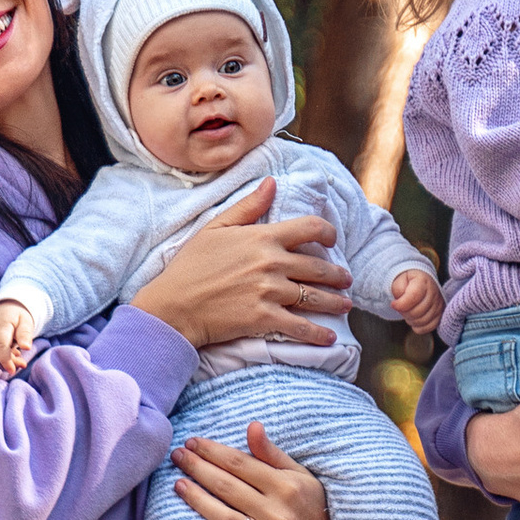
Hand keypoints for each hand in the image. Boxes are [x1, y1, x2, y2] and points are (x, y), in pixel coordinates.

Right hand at [0, 302, 38, 371]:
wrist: (4, 306)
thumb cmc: (17, 317)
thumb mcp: (26, 322)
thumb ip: (25, 334)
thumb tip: (26, 347)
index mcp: (2, 323)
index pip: (1, 345)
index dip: (6, 359)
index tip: (12, 370)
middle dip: (6, 360)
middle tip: (20, 362)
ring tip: (11, 357)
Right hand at [132, 181, 352, 351]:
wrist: (174, 305)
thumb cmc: (190, 266)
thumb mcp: (215, 228)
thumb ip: (248, 206)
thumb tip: (272, 183)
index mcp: (262, 237)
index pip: (310, 228)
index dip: (327, 233)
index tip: (333, 241)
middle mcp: (272, 263)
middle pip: (318, 267)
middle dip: (337, 275)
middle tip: (345, 279)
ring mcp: (270, 292)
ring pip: (314, 297)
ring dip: (335, 302)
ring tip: (344, 304)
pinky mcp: (265, 319)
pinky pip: (300, 326)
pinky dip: (318, 334)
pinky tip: (329, 337)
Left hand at [173, 420, 337, 519]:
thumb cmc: (309, 501)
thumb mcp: (298, 472)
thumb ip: (271, 452)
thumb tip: (251, 425)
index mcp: (285, 486)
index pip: (240, 464)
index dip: (213, 451)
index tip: (192, 441)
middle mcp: (277, 513)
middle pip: (228, 488)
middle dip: (199, 469)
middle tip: (177, 456)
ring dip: (199, 502)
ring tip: (178, 485)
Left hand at [389, 261, 443, 334]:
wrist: (421, 283)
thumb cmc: (409, 282)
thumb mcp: (400, 280)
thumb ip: (398, 289)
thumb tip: (399, 304)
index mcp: (423, 281)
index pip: (414, 296)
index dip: (401, 304)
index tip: (393, 304)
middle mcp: (434, 293)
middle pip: (417, 312)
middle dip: (404, 312)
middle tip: (400, 308)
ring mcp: (439, 305)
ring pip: (422, 321)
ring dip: (410, 320)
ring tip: (407, 312)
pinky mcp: (440, 315)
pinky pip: (429, 327)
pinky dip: (418, 327)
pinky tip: (414, 319)